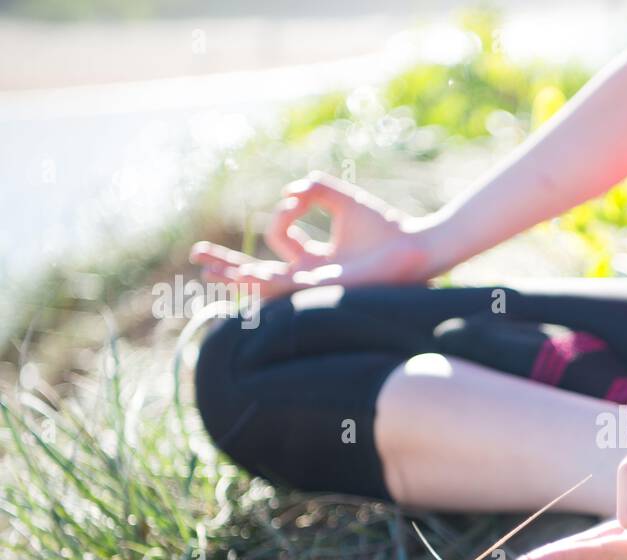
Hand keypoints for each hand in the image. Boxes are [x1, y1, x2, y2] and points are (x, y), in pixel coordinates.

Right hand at [189, 171, 446, 299]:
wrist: (413, 249)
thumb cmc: (385, 229)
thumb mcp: (343, 199)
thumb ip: (314, 188)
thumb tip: (288, 192)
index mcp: (317, 260)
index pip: (280, 239)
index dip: (283, 214)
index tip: (298, 199)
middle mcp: (313, 277)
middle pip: (260, 274)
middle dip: (228, 265)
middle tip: (197, 257)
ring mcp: (317, 286)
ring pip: (267, 286)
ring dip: (236, 276)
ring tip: (207, 270)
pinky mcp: (325, 289)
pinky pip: (287, 286)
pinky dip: (263, 281)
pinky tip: (241, 278)